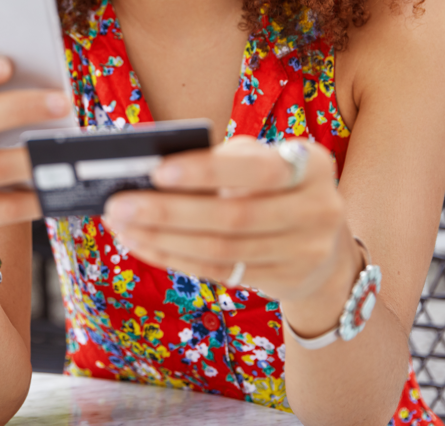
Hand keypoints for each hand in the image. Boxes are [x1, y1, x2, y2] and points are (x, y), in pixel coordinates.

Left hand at [101, 136, 354, 304]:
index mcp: (312, 166)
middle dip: (169, 212)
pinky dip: (175, 257)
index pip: (258, 169)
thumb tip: (153, 173)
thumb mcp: (263, 160)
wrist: (326, 243)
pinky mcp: (286, 282)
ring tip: (121, 224)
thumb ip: (224, 160)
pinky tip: (143, 243)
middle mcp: (318, 210)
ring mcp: (305, 253)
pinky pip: (220, 272)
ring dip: (163, 238)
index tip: (158, 170)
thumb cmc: (275, 185)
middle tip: (118, 204)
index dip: (207, 172)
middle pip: (234, 218)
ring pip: (222, 250)